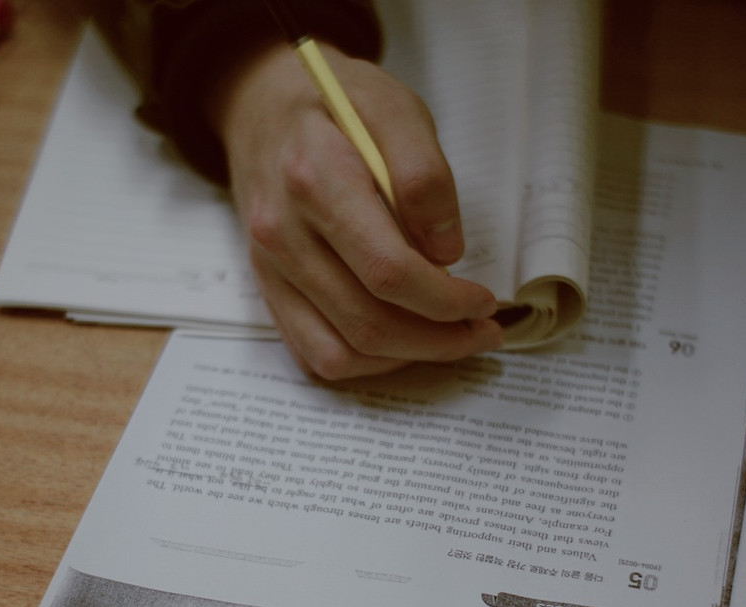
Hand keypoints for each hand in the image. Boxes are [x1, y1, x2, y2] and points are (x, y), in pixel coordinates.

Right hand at [209, 40, 502, 379]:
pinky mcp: (267, 289)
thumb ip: (425, 175)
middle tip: (481, 332)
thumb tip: (445, 252)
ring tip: (449, 340)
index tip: (483, 301)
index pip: (388, 270)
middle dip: (438, 340)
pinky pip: (313, 354)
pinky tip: (402, 342)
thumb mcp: (395, 109)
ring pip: (341, 352)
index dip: (446, 300)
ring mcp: (269, 268)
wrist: (262, 105)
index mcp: (315, 181)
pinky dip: (364, 363)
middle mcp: (283, 233)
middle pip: (368, 322)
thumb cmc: (335, 104)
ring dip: (405, 359)